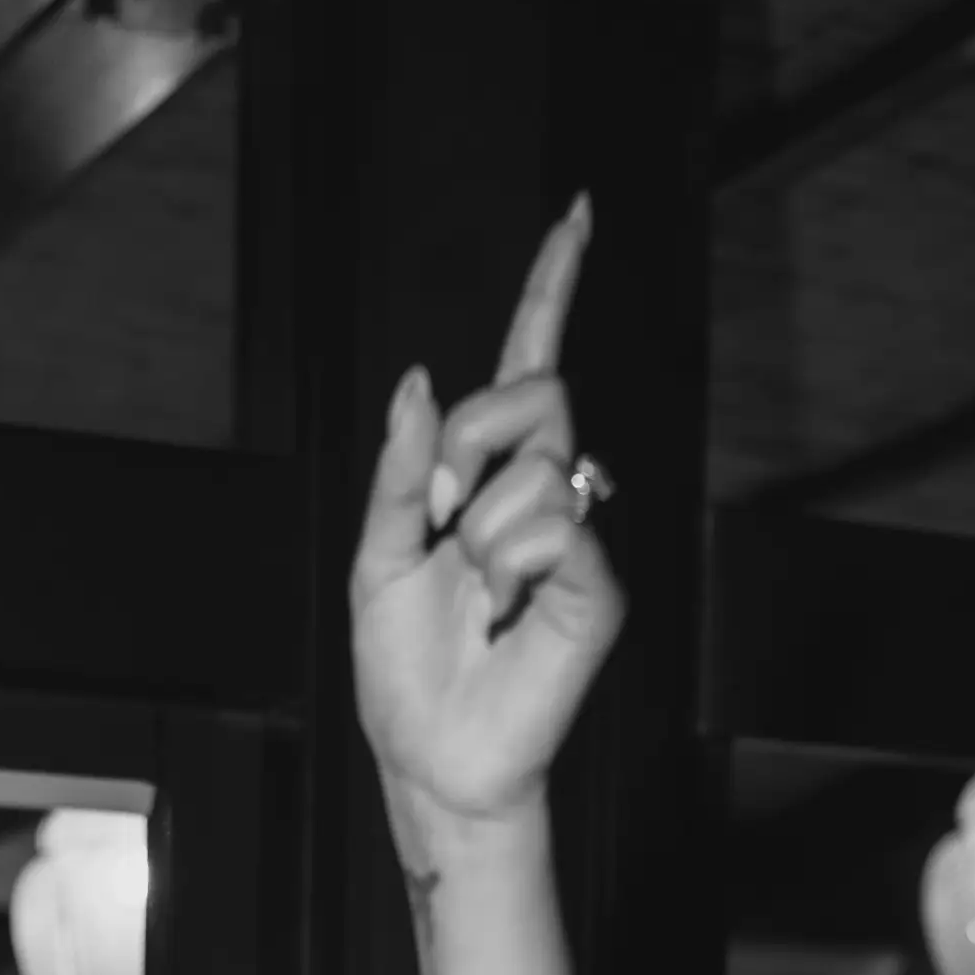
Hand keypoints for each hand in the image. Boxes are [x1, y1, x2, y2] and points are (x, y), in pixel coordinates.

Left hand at [349, 199, 622, 868]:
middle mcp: (545, 496)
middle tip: (445, 519)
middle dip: (471, 440)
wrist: (429, 759)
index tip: (576, 215)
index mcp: (489, 481)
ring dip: (482, 528)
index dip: (551, 290)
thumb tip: (419, 382)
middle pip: (533, 394)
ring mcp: (578, 540)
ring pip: (539, 464)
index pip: (528, 367)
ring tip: (479, 591)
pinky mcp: (597, 592)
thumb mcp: (377, 558)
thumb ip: (399, 470)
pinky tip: (505, 605)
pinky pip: (563, 524)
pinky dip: (516, 559)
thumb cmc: (404, 674)